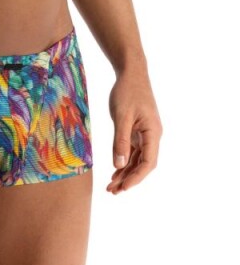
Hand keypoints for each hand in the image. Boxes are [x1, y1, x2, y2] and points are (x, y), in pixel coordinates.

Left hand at [106, 66, 162, 193]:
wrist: (131, 73)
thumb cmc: (127, 91)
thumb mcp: (121, 116)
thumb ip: (120, 140)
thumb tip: (119, 165)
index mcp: (153, 132)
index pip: (148, 162)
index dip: (136, 177)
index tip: (123, 188)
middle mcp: (153, 135)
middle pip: (143, 164)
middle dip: (129, 179)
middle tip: (112, 191)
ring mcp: (146, 133)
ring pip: (137, 159)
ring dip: (126, 172)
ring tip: (111, 186)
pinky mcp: (138, 130)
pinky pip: (133, 150)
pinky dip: (124, 160)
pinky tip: (114, 170)